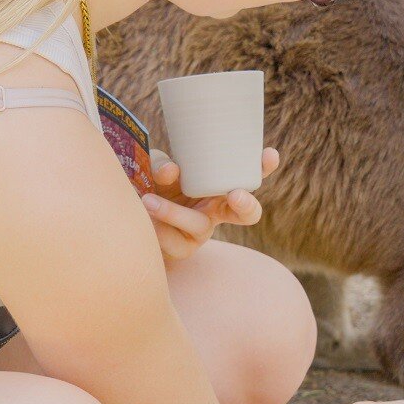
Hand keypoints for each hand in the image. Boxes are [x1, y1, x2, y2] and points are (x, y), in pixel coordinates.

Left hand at [140, 147, 279, 262]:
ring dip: (174, 212)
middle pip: (247, 213)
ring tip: (148, 201)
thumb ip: (164, 164)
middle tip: (235, 194)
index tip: (270, 154)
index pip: (247, 175)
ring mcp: (203, 231)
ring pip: (200, 225)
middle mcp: (217, 209)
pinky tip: (142, 218)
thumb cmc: (154, 185)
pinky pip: (174, 241)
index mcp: (218, 185)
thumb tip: (173, 170)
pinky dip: (156, 227)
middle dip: (247, 205)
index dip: (262, 167)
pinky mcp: (184, 249)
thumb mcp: (158, 168)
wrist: (134, 219)